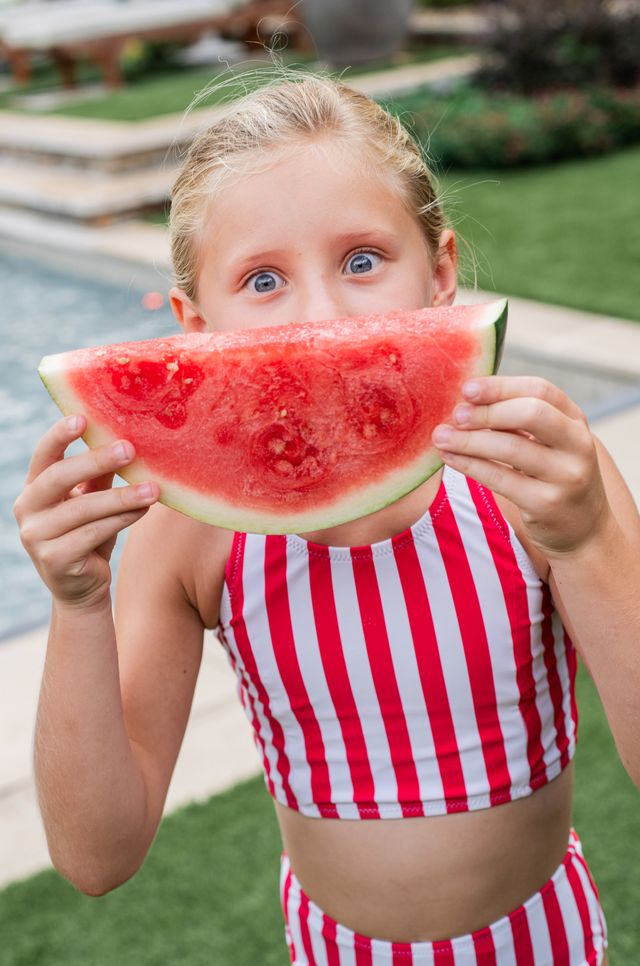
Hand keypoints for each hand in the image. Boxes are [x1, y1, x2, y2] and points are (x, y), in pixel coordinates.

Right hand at [13, 415, 158, 608]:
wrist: (82, 588)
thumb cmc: (90, 535)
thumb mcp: (93, 500)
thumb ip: (100, 475)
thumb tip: (127, 439)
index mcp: (34, 487)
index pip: (43, 454)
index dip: (59, 435)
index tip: (83, 418)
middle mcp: (28, 509)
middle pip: (59, 477)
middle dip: (96, 460)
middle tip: (129, 449)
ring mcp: (36, 536)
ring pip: (82, 509)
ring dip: (121, 496)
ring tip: (153, 489)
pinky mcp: (53, 559)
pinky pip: (92, 534)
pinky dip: (121, 520)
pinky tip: (143, 510)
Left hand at [431, 376, 609, 557]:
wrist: (584, 529)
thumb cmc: (554, 476)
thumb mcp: (549, 443)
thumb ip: (518, 421)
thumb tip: (466, 401)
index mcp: (576, 421)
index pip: (540, 390)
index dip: (501, 386)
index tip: (467, 388)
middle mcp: (577, 445)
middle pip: (532, 413)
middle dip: (488, 412)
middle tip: (455, 414)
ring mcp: (565, 476)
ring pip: (511, 448)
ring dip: (469, 440)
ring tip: (440, 436)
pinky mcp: (546, 504)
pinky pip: (500, 479)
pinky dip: (470, 465)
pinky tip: (449, 458)